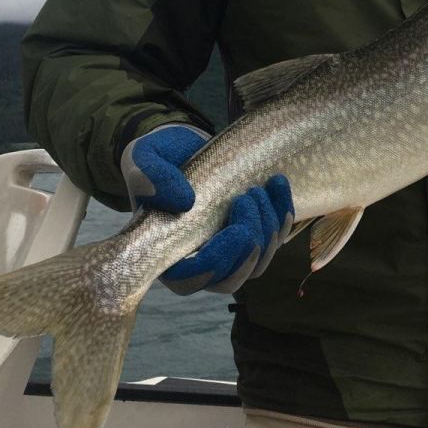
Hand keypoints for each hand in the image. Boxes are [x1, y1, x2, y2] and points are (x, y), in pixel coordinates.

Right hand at [120, 124, 294, 295]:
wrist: (183, 147)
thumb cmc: (158, 158)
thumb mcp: (144, 157)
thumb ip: (149, 176)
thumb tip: (184, 203)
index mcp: (164, 254)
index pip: (190, 280)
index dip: (218, 262)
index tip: (238, 231)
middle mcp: (196, 262)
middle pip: (231, 279)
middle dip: (251, 244)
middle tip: (248, 197)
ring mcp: (226, 253)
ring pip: (257, 264)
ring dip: (268, 229)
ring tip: (258, 189)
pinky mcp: (250, 237)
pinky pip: (275, 240)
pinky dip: (282, 215)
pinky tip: (278, 185)